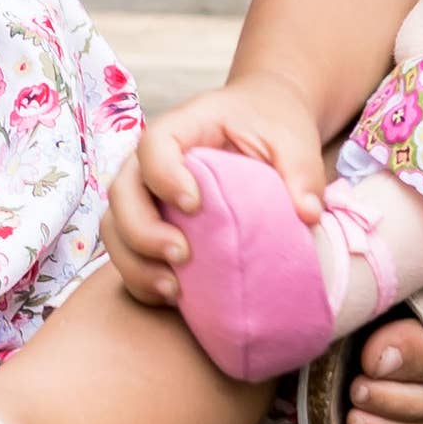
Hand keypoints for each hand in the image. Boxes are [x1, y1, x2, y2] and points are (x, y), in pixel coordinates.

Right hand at [101, 77, 328, 309]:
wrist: (263, 125)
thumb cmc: (273, 125)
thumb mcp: (293, 137)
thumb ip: (301, 170)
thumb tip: (307, 214)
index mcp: (182, 127)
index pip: (153, 145)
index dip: (164, 175)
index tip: (194, 204)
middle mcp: (151, 161)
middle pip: (121, 192)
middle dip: (143, 230)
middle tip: (181, 255)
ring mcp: (146, 195)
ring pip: (115, 228)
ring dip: (136, 263)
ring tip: (174, 290)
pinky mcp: (152, 225)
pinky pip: (128, 255)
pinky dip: (141, 279)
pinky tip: (173, 298)